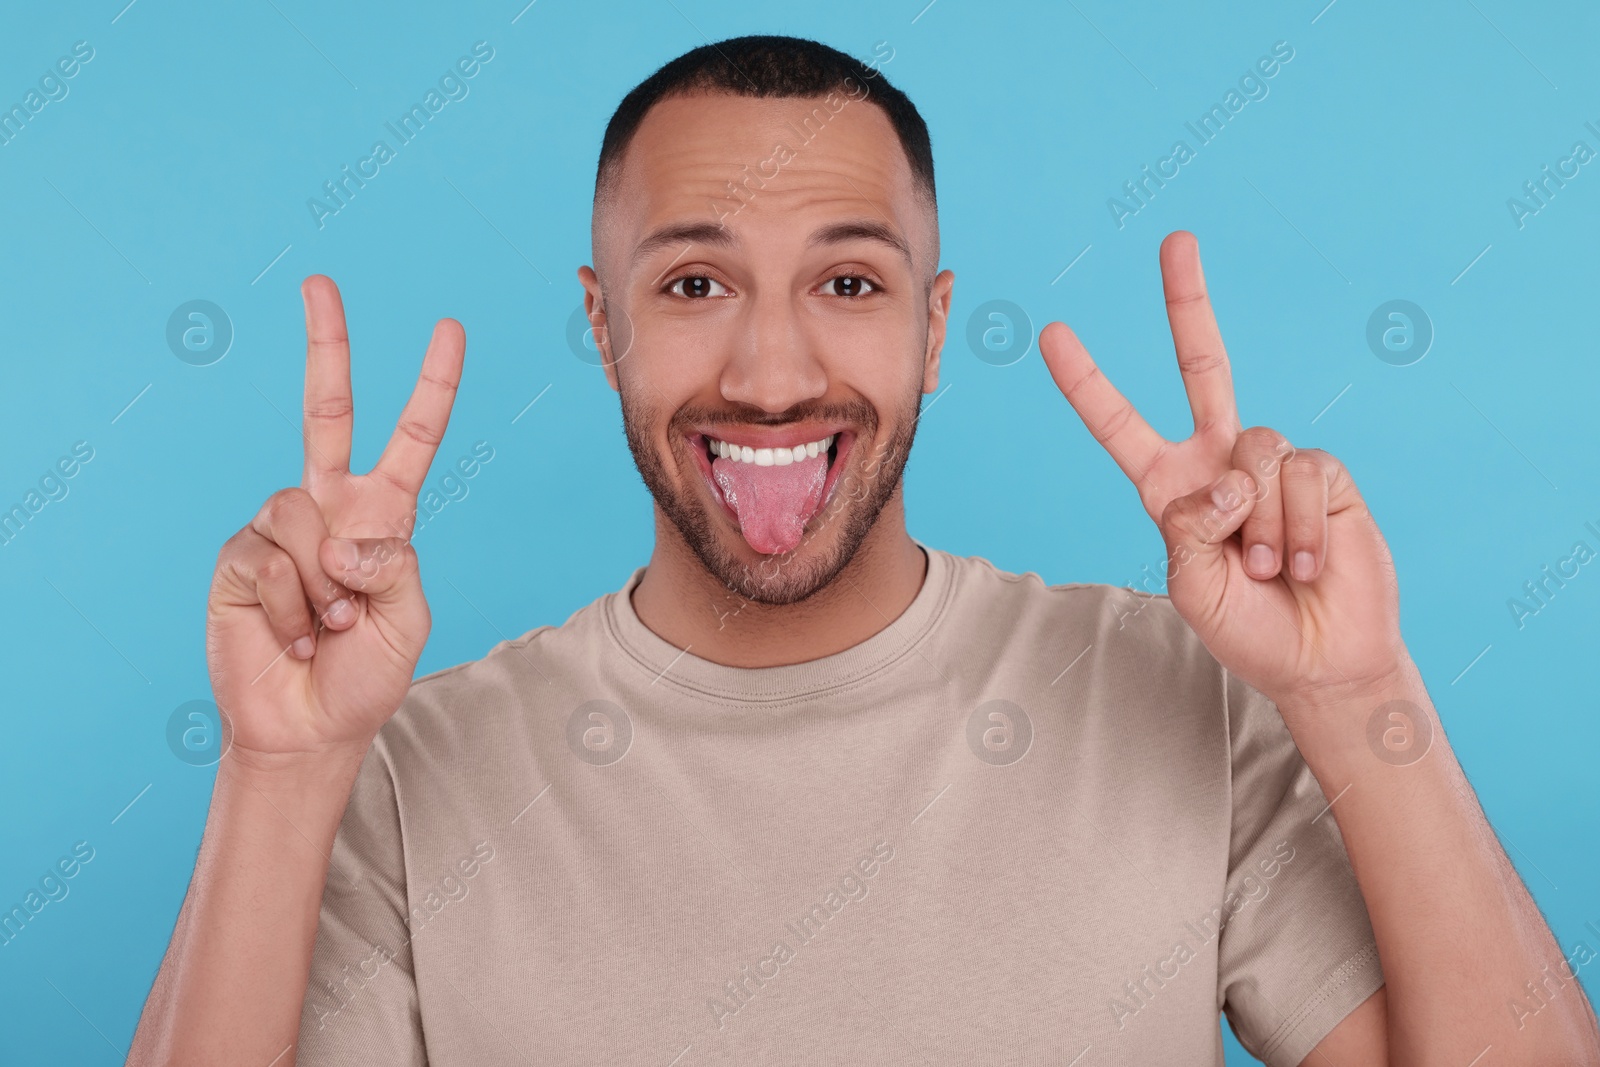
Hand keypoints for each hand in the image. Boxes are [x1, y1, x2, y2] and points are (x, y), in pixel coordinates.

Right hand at [206, 276, 464, 759]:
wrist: (308, 727)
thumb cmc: (364, 674)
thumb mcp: (409, 621)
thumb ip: (395, 568)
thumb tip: (342, 534)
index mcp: (384, 515)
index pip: (411, 438)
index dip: (432, 387)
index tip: (449, 330)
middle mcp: (330, 508)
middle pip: (326, 411)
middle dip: (327, 345)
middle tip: (319, 282)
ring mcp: (281, 529)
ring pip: (300, 509)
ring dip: (322, 582)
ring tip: (325, 623)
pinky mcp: (240, 557)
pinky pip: (269, 556)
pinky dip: (291, 605)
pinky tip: (292, 633)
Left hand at [1039, 231, 1406, 709]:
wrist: (1320, 657)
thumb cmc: (1246, 627)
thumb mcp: (1190, 584)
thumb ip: (1190, 526)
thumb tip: (1228, 476)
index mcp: (1169, 486)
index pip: (1119, 424)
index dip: (1086, 382)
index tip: (1050, 333)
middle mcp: (1218, 460)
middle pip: (1204, 366)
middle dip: (1188, 302)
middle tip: (1176, 239)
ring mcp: (1271, 462)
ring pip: (1254, 452)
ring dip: (1260, 528)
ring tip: (1268, 571)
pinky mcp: (1323, 472)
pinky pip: (1301, 475)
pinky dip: (1300, 529)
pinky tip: (1305, 564)